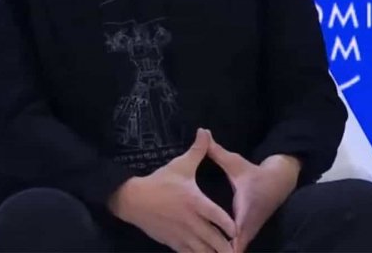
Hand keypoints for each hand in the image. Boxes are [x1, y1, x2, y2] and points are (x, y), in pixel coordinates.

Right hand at [107, 129, 236, 252]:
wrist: (134, 200)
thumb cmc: (160, 182)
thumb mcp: (180, 164)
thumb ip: (197, 150)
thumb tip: (205, 131)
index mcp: (194, 202)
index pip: (216, 216)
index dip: (228, 225)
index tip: (238, 230)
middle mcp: (189, 221)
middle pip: (211, 238)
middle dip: (225, 247)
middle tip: (236, 251)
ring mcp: (180, 234)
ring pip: (201, 250)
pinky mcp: (172, 242)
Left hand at [207, 137, 299, 252]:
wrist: (280, 181)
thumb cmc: (255, 173)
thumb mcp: (236, 163)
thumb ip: (216, 153)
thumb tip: (202, 135)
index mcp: (245, 211)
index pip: (235, 235)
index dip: (225, 245)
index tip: (211, 250)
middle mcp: (248, 226)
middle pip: (233, 249)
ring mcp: (249, 232)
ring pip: (234, 250)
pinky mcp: (248, 234)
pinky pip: (236, 248)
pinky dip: (226, 251)